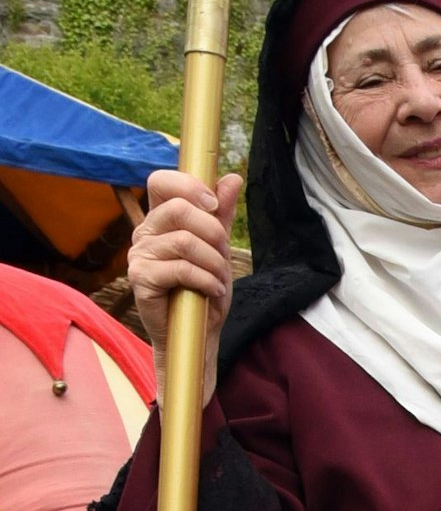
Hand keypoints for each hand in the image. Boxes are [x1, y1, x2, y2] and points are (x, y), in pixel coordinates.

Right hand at [128, 169, 243, 410]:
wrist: (196, 332)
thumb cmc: (204, 287)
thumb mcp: (219, 247)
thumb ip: (221, 214)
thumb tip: (231, 177)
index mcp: (161, 218)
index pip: (161, 181)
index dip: (189, 185)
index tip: (212, 203)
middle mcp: (145, 232)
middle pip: (178, 208)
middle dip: (213, 231)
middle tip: (223, 254)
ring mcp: (139, 255)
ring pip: (184, 240)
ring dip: (214, 262)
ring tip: (218, 278)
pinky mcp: (140, 279)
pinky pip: (180, 268)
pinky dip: (206, 280)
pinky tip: (212, 291)